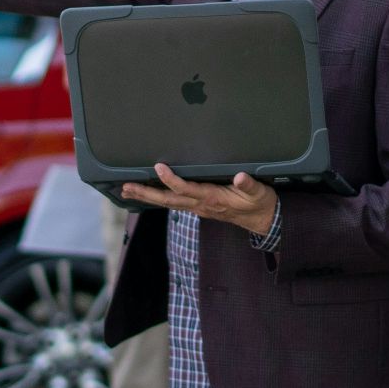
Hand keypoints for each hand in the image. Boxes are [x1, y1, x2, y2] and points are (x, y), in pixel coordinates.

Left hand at [120, 165, 279, 235]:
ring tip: (127, 191)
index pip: (186, 189)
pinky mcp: (199, 207)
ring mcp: (198, 208)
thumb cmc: (260, 204)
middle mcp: (201, 205)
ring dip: (146, 197)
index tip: (158, 167)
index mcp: (212, 199)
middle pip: (167, 200)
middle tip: (125, 188)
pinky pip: (174, 203)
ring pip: (167, 203)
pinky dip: (157, 199)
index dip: (171, 179)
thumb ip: (249, 185)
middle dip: (146, 194)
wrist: (263, 220)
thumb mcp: (259, 193)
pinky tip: (148, 195)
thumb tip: (241, 177)